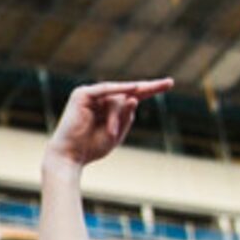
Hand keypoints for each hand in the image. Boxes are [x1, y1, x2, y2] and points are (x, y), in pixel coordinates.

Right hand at [45, 78, 173, 172]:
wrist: (70, 156)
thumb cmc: (91, 147)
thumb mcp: (116, 134)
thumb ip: (126, 117)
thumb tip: (134, 98)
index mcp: (108, 108)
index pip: (132, 95)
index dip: (150, 89)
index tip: (168, 84)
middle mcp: (101, 98)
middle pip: (128, 94)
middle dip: (148, 89)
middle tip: (169, 83)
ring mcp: (91, 94)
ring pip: (117, 99)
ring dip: (116, 117)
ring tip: (110, 132)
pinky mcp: (82, 94)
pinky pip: (106, 89)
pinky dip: (119, 89)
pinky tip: (134, 88)